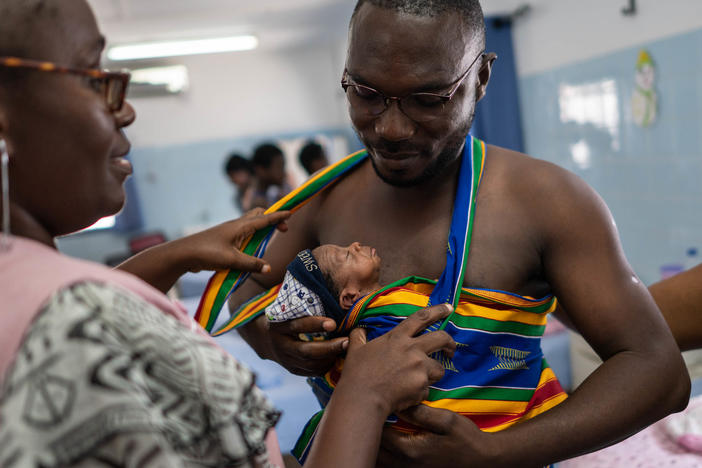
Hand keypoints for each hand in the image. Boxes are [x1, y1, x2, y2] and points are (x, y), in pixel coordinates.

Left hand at [174, 208, 290, 273]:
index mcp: (240, 226)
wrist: (184, 253)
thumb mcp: (232, 260)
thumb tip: (268, 269)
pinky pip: (244, 233)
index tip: (292, 213)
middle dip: (272, 218)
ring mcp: (229, 232)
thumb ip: (251, 264)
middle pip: (258, 215)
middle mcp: (236, 226)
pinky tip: (253, 247)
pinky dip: (253, 235)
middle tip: (282, 229)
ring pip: (250, 224)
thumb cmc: (207, 253)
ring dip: (262, 227)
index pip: (264, 218)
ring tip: (271, 236)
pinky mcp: (224, 239)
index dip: (279, 216)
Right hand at [267, 316, 347, 375]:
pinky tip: (337, 359)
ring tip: (345, 350)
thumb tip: (336, 305)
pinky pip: (312, 372)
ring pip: (310, 364)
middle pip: (306, 351)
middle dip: (329, 347)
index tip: (333, 323)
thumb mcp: (289, 312)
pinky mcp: (293, 370)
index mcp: (279, 327)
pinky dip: (326, 366)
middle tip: (347, 342)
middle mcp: (281, 346)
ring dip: (330, 358)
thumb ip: (305, 310)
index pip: (297, 326)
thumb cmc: (286, 319)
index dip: (315, 325)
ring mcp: (286, 360)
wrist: (265, 339)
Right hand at [338, 304, 456, 414]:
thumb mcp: (355, 350)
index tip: (448, 307)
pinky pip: (427, 389)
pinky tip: (407, 396)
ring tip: (420, 380)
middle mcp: (412, 350)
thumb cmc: (357, 374)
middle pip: (442, 338)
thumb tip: (359, 330)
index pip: (421, 318)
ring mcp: (419, 368)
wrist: (362, 400)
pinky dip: (420, 392)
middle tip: (450, 349)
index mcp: (397, 337)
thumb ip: (359, 336)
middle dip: (450, 343)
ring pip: (439, 368)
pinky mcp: (422, 387)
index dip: (437, 310)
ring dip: (433, 374)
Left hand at [377, 404, 497, 467]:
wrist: (483, 460)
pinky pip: (388, 463)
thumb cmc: (467, 439)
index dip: (376, 417)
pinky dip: (385, 450)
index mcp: (411, 451)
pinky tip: (390, 435)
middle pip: (376, 448)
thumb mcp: (447, 420)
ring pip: (379, 458)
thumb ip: (421, 413)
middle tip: (373, 410)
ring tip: (379, 421)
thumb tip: (399, 403)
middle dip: (372, 429)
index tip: (377, 401)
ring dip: (377, 441)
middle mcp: (405, 465)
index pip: (380, 434)